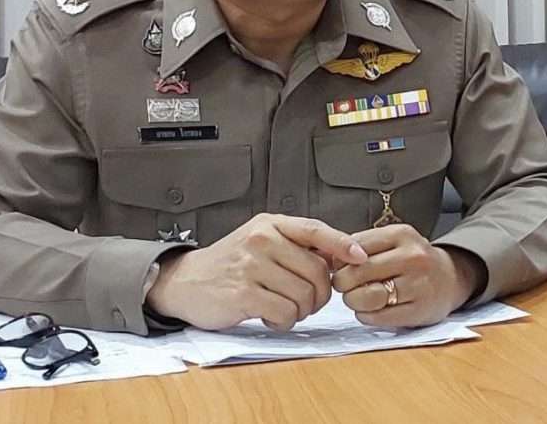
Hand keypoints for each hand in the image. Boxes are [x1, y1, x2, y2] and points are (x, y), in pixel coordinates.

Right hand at [146, 213, 367, 331]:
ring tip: (280, 306)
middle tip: (302, 300)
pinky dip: (282, 322)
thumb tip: (339, 258)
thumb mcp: (260, 241)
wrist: (185, 281)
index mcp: (269, 224)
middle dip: (318, 294)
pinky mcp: (244, 294)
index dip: (343, 244)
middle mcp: (262, 240)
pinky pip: (285, 313)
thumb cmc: (229, 264)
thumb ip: (293, 245)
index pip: (315, 230)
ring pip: (304, 296)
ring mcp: (252, 266)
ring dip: (299, 310)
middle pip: (317, 272)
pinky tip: (268, 315)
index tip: (361, 257)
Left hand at [332, 224, 484, 326]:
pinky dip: (366, 316)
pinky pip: (380, 317)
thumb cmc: (411, 259)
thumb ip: (362, 245)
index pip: (355, 247)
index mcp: (401, 234)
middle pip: (359, 272)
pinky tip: (368, 311)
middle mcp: (412, 257)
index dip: (339, 260)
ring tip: (354, 298)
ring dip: (353, 301)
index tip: (337, 267)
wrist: (451, 278)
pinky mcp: (421, 310)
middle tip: (342, 285)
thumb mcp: (392, 241)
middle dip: (342, 282)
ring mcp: (419, 285)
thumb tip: (327, 257)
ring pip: (368, 296)